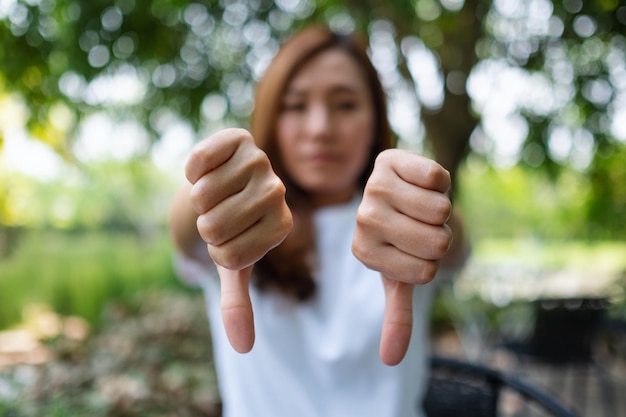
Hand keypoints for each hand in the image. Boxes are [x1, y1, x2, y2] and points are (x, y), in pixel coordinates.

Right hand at [185, 128, 292, 352]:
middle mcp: (278, 193)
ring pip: (204, 194)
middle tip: (219, 213)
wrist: (222, 184)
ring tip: (215, 192)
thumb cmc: (230, 227)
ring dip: (197, 198)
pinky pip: (199, 161)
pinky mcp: (239, 139)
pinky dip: (192, 171)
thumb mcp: (232, 266)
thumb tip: (242, 347)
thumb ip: (238, 304)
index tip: (227, 237)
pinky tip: (207, 170)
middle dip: (204, 225)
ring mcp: (261, 163)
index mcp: (281, 227)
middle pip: (214, 225)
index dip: (215, 250)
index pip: (229, 255)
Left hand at [352, 149, 451, 365]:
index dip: (433, 261)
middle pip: (436, 241)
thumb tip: (390, 361)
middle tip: (421, 225)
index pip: (426, 272)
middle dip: (441, 235)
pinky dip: (441, 182)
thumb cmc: (405, 239)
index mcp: (363, 252)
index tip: (413, 249)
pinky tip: (421, 181)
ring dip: (442, 209)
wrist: (402, 191)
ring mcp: (373, 188)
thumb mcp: (402, 278)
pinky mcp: (390, 159)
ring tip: (420, 205)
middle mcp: (362, 220)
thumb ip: (397, 317)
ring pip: (440, 211)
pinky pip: (438, 178)